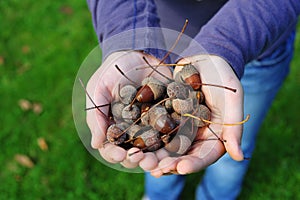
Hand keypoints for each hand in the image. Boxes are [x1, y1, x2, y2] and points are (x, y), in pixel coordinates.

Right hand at [85, 50, 172, 169]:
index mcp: (112, 127)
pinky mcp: (167, 119)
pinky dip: (172, 144)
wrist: (138, 53)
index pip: (111, 148)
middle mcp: (131, 131)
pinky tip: (174, 148)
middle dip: (136, 160)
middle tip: (142, 159)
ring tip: (157, 160)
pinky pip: (170, 135)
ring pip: (152, 150)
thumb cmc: (114, 71)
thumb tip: (96, 145)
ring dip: (154, 158)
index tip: (120, 153)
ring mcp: (150, 127)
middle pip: (132, 154)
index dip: (114, 154)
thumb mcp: (100, 88)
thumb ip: (97, 115)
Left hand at [151, 55, 244, 176]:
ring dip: (155, 156)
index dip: (194, 163)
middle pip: (183, 155)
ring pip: (167, 146)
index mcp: (215, 136)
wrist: (204, 59)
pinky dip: (147, 138)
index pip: (205, 155)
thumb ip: (234, 126)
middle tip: (156, 170)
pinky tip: (136, 143)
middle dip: (170, 164)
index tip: (181, 168)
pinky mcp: (167, 118)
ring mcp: (180, 128)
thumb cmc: (223, 77)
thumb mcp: (232, 98)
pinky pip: (156, 130)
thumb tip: (240, 157)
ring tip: (143, 162)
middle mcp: (196, 136)